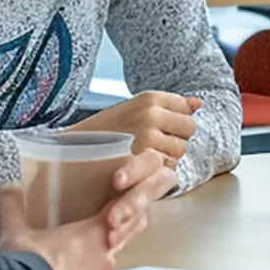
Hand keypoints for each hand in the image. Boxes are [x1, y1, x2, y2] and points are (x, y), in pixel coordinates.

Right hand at [0, 151, 175, 269]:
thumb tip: (9, 188)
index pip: (119, 210)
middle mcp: (106, 258)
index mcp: (93, 234)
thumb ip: (13, 206)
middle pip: (112, 242)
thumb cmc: (25, 264)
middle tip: (72, 244)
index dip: (117, 206)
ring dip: (86, 269)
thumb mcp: (14, 232)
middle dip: (95, 242)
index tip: (111, 208)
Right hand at [71, 91, 199, 165]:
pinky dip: (157, 172)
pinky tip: (140, 169)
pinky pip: (169, 167)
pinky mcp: (145, 160)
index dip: (174, 123)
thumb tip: (199, 103)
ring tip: (142, 157)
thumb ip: (169, 107)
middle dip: (174, 140)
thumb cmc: (102, 134)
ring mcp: (149, 136)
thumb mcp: (134, 110)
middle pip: (189, 130)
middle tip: (150, 147)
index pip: (186, 109)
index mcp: (149, 98)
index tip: (156, 129)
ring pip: (181, 150)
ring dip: (168, 157)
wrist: (70, 154)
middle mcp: (151, 114)